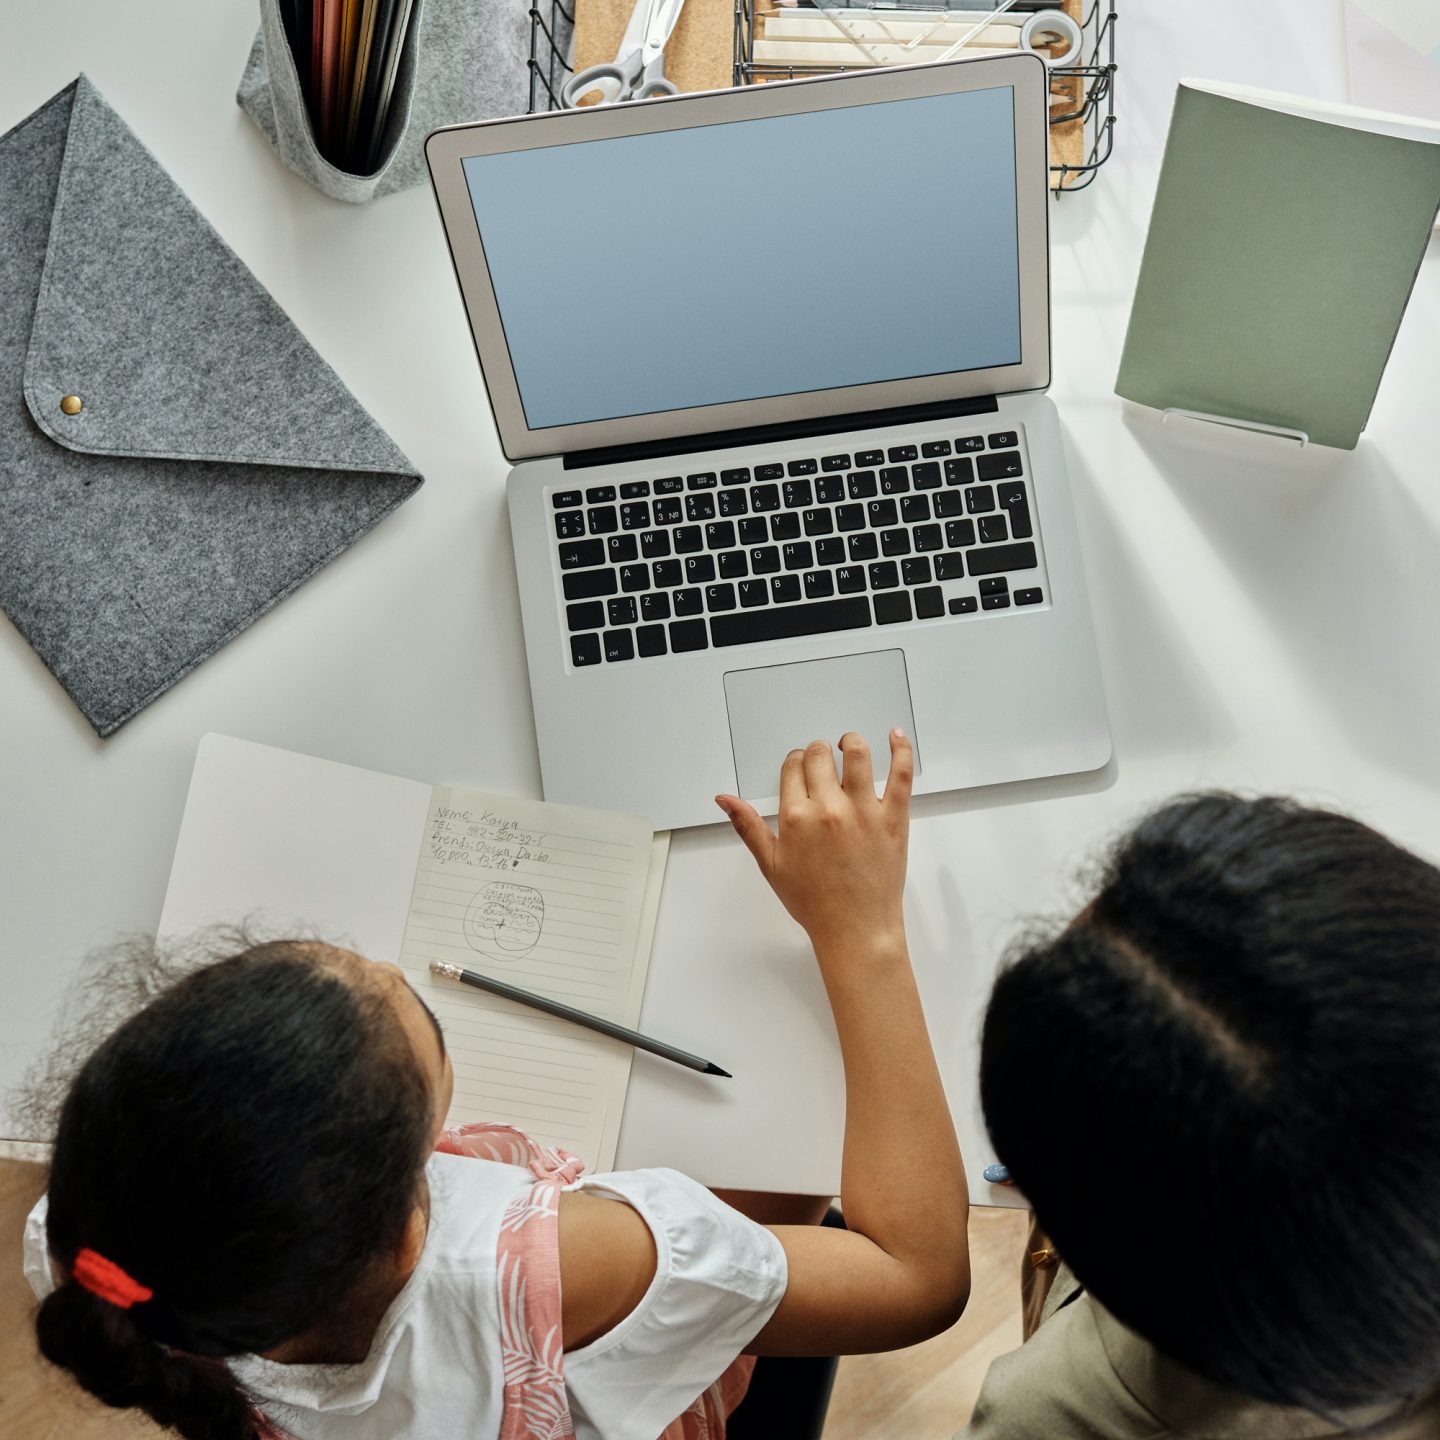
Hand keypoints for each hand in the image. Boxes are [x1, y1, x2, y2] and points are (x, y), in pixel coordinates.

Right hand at [716, 730, 912, 959]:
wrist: (856, 930)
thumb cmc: (814, 902)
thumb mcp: (771, 865)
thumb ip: (747, 826)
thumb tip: (724, 798)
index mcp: (796, 818)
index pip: (793, 766)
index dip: (795, 762)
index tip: (800, 769)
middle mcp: (828, 808)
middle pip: (820, 755)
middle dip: (818, 753)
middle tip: (823, 764)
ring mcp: (864, 811)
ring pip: (857, 754)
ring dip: (851, 742)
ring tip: (850, 746)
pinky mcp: (894, 818)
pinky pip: (901, 775)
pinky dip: (900, 749)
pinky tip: (895, 736)